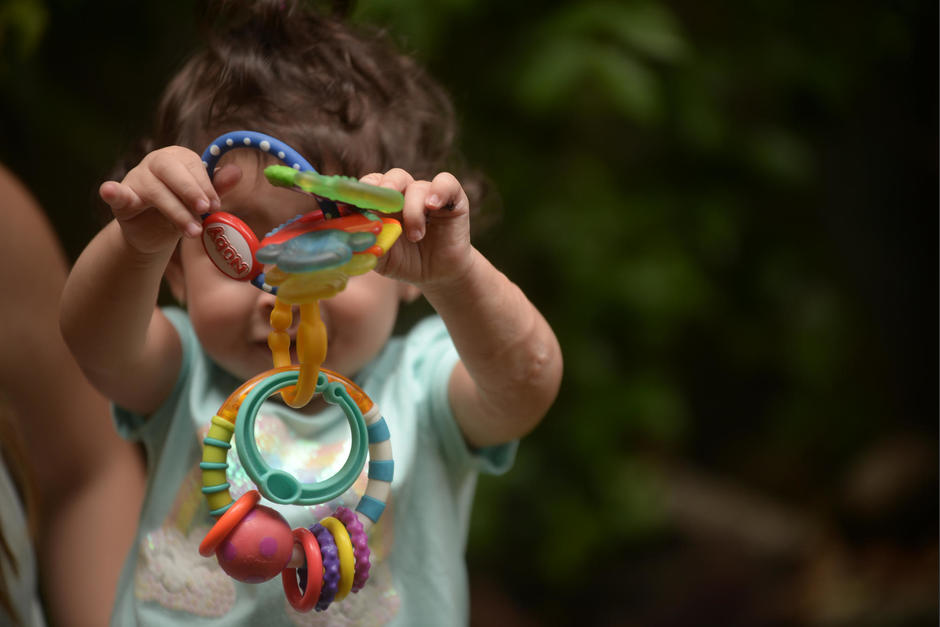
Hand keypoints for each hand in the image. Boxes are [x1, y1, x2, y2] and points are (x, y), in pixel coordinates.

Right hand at [98, 146, 239, 254]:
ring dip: (175, 211)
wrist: (154, 235)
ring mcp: (135, 178)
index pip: (192, 164)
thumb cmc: (182, 211)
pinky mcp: (120, 198)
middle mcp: (155, 163)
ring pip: (154, 189)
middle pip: (171, 170)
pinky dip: (113, 192)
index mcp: (178, 158)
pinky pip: (117, 194)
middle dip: (190, 191)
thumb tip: (237, 171)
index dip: (206, 184)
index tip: (216, 204)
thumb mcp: (202, 201)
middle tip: (205, 210)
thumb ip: (217, 187)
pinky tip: (109, 191)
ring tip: (192, 231)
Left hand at [360, 169, 472, 287]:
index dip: (359, 191)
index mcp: (382, 204)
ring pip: (416, 186)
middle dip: (385, 189)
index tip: (349, 201)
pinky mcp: (452, 198)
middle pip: (392, 177)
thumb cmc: (406, 262)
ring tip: (415, 236)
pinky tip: (433, 207)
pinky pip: (446, 182)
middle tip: (383, 207)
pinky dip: (438, 191)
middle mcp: (404, 194)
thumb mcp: (381, 257)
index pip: (368, 187)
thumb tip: (344, 236)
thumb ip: (364, 244)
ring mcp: (427, 194)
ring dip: (413, 211)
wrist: (439, 275)